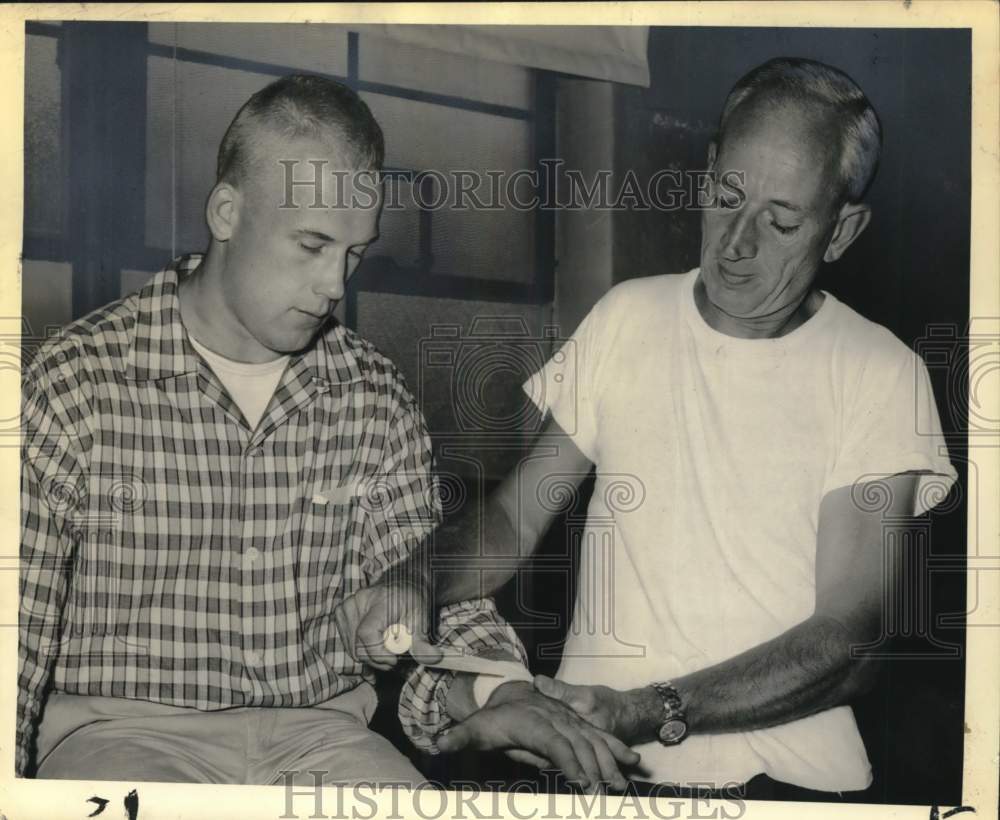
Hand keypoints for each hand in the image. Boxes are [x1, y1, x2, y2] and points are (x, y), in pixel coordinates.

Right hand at [333, 577, 441, 670]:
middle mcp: (358, 601)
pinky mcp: (341, 614)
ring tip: (386, 651)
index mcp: (379, 600)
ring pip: (352, 649)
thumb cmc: (413, 601)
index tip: (395, 659)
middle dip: (377, 659)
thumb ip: (423, 642)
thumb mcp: (422, 620)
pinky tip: (374, 651)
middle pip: (358, 646)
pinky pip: (347, 645)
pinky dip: (361, 653)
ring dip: (369, 658)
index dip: (379, 653)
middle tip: (394, 657)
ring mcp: (346, 607)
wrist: (404, 584)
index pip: (367, 633)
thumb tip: (434, 659)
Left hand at [437, 681, 639, 791]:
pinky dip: (618, 748)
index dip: (568, 761)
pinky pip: (602, 736)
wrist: (512, 692)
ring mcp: (571, 722)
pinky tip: (634, 761)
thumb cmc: (495, 716)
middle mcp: (558, 721)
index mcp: (535, 724)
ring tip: (620, 785)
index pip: (555, 743)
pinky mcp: (580, 726)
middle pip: (580, 746)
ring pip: (595, 741)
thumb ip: (460, 737)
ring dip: (610, 763)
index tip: (580, 782)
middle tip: (603, 796)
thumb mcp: (476, 726)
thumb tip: (439, 743)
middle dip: (594, 770)